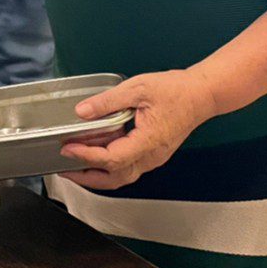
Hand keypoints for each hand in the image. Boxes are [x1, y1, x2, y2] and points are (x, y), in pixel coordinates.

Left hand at [58, 69, 218, 189]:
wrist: (202, 94)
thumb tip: (82, 111)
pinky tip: (96, 154)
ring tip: (75, 166)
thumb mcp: (137, 89)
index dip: (86, 156)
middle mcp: (151, 156)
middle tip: (64, 169)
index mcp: (147, 141)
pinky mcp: (153, 153)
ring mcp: (153, 157)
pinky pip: (128, 167)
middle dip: (86, 178)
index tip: (67, 148)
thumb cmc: (176, 90)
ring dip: (97, 175)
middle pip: (115, 179)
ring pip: (122, 177)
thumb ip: (108, 101)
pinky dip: (109, 167)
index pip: (112, 159)